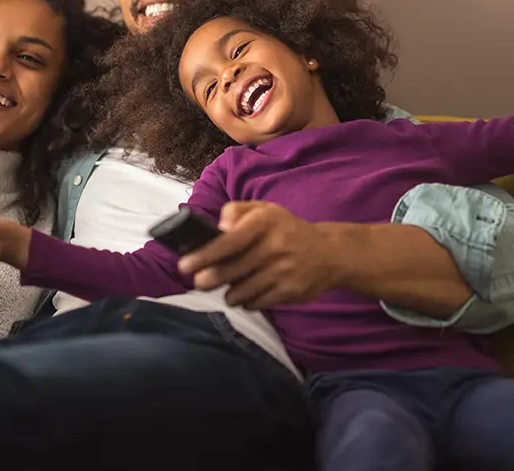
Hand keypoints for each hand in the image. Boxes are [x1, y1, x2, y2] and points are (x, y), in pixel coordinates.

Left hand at [178, 202, 339, 309]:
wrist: (329, 253)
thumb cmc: (286, 230)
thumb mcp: (264, 210)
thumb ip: (236, 211)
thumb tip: (218, 227)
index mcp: (265, 222)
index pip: (229, 242)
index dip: (204, 255)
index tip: (184, 266)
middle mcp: (275, 246)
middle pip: (229, 272)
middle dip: (208, 280)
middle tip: (201, 282)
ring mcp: (283, 271)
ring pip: (240, 292)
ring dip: (229, 293)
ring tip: (229, 287)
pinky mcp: (290, 292)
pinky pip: (256, 303)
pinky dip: (247, 301)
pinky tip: (249, 293)